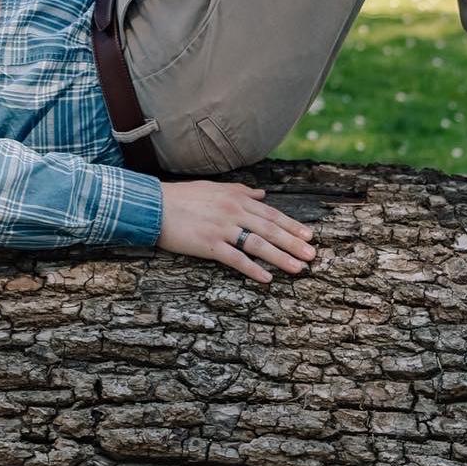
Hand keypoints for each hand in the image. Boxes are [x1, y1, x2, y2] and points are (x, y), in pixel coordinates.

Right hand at [157, 181, 315, 283]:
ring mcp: (221, 228)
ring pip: (258, 244)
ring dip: (280, 257)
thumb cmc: (182, 196)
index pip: (271, 213)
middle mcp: (232, 211)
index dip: (292, 225)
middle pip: (270, 229)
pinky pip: (235, 259)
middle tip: (313, 255)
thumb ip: (240, 190)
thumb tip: (261, 193)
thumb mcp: (214, 187)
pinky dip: (252, 269)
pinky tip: (266, 278)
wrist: (153, 205)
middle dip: (293, 243)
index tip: (309, 236)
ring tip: (298, 268)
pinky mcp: (209, 244)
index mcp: (236, 198)